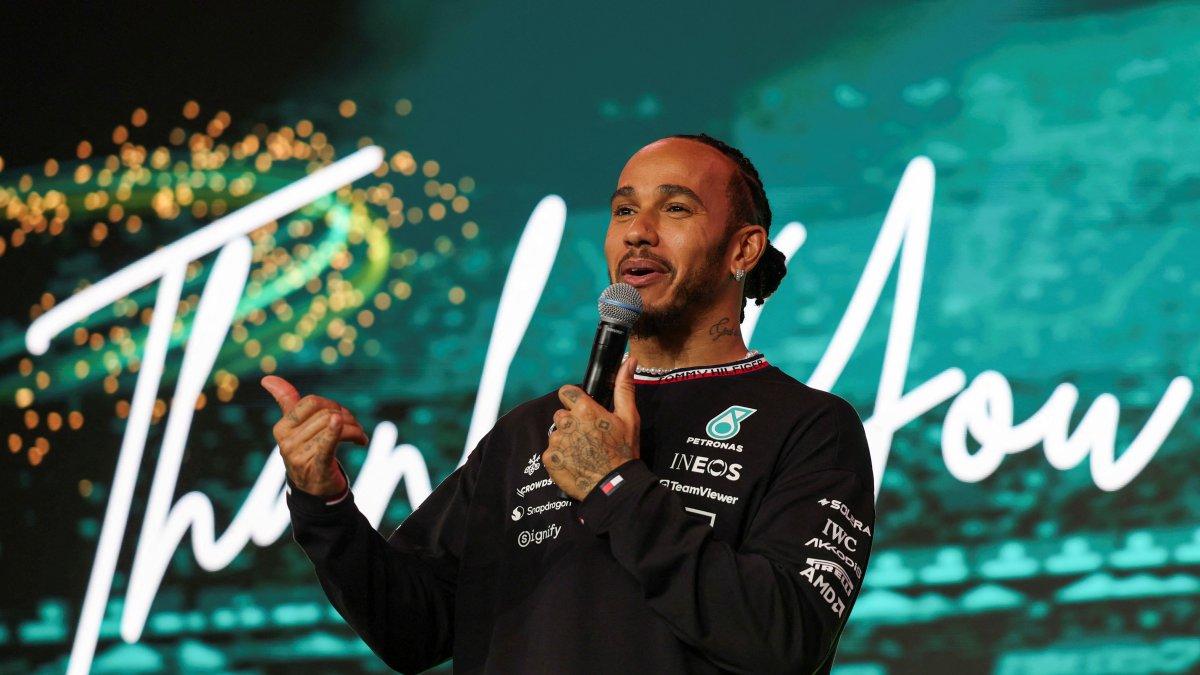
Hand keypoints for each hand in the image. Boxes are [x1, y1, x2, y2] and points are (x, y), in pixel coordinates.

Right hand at [262, 375, 368, 497]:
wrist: (313, 490)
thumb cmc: (306, 451)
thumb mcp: (295, 426)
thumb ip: (285, 401)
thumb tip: (267, 378)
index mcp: (281, 428)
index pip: (310, 402)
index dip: (330, 404)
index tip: (341, 415)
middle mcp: (286, 441)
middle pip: (325, 413)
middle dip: (346, 417)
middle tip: (356, 428)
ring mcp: (299, 455)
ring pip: (333, 426)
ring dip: (355, 429)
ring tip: (359, 437)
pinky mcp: (315, 466)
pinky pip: (326, 445)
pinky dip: (334, 433)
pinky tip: (341, 424)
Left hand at [543, 357, 639, 499]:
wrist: (615, 487)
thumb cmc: (624, 452)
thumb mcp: (629, 418)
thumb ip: (624, 387)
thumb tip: (628, 360)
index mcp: (584, 409)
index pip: (566, 392)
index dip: (574, 401)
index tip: (584, 412)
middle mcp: (567, 423)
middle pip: (561, 415)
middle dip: (571, 423)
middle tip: (589, 438)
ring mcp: (556, 442)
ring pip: (556, 434)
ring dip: (566, 441)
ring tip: (584, 453)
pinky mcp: (549, 459)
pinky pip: (550, 452)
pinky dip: (560, 458)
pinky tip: (576, 463)